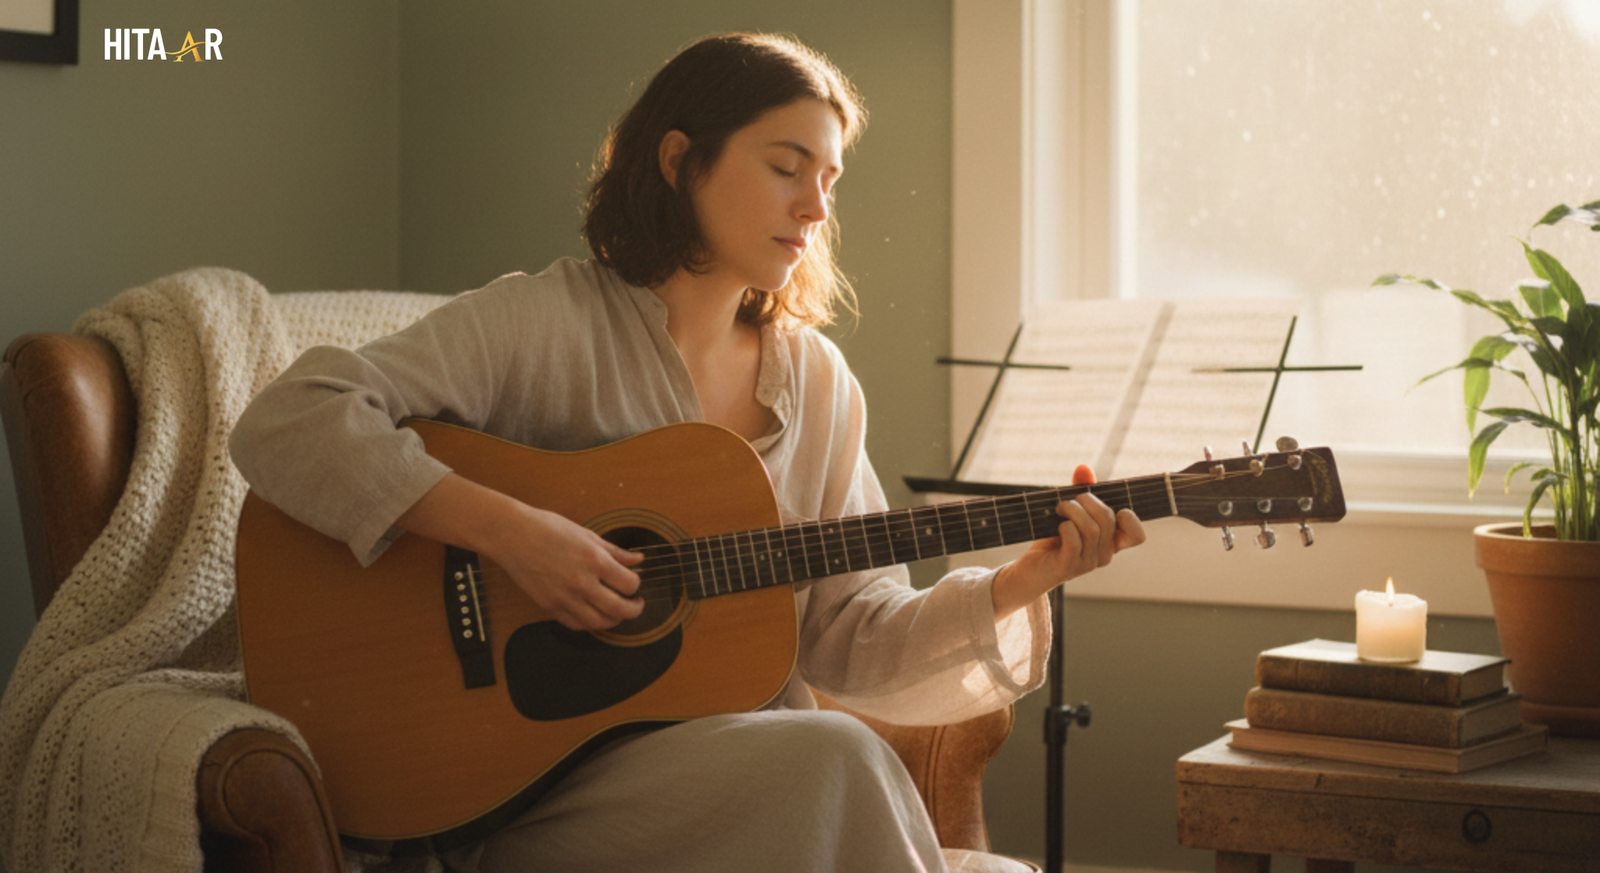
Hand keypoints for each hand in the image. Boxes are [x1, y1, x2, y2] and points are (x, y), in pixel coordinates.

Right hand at [486, 504, 645, 631]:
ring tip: (616, 612)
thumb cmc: (546, 528)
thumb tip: (637, 559)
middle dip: (634, 610)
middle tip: (636, 605)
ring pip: (599, 623)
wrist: (511, 534)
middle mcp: (581, 582)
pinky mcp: (549, 606)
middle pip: (619, 610)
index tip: (633, 581)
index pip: (629, 584)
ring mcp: (564, 597)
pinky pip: (575, 624)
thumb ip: (614, 551)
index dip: (636, 585)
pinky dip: (589, 623)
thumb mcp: (585, 534)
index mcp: (593, 560)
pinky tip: (593, 613)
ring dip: (613, 620)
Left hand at [990, 464, 1145, 620]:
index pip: (1137, 537)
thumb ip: (1081, 492)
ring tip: (1060, 508)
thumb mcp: (1070, 514)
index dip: (1132, 519)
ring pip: (1092, 529)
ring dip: (1073, 510)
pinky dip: (1066, 527)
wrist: (1030, 570)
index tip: (1115, 508)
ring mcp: (1086, 564)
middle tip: (1071, 500)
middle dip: (1089, 501)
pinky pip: (1074, 541)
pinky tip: (1057, 526)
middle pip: (1109, 521)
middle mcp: (1103, 555)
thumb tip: (1083, 468)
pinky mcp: (1067, 567)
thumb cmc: (1052, 540)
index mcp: (1109, 543)